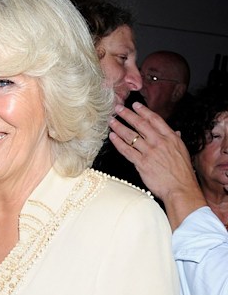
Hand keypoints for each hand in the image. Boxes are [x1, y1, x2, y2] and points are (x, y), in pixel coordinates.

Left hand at [108, 102, 206, 229]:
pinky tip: (112, 136)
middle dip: (127, 114)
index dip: (143, 111)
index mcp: (170, 137)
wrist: (180, 188)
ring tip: (111, 121)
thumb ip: (176, 139)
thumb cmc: (182, 172)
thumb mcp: (183, 151)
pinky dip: (117, 142)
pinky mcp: (141, 163)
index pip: (155, 119)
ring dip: (119, 126)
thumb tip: (175, 132)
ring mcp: (149, 152)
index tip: (135, 105)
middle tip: (118, 108)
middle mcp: (159, 142)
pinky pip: (126, 150)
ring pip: (130, 135)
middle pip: (140, 124)